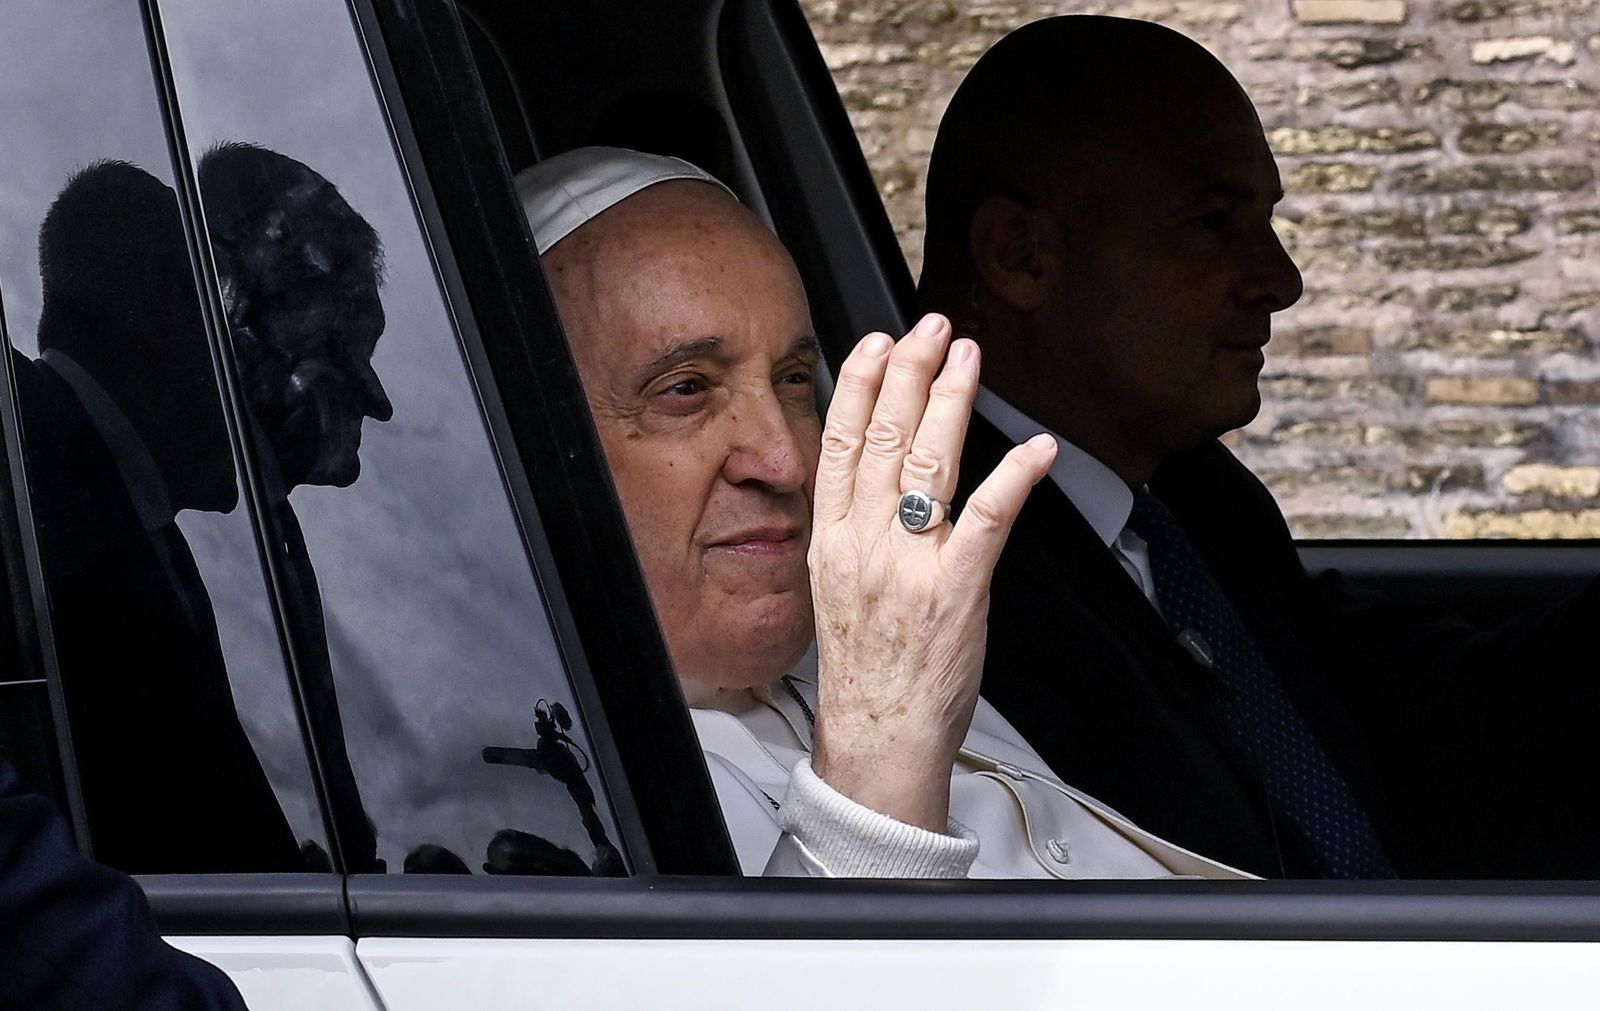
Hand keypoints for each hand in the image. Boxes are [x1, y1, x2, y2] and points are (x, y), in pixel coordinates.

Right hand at [808, 313, 1055, 830]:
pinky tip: (1035, 446)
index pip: (839, 445)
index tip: (877, 343)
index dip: (859, 387)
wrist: (879, 736)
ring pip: (928, 464)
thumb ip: (856, 529)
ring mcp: (910, 565)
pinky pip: (987, 520)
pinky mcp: (956, 590)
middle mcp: (865, 544)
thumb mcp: (838, 589)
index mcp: (831, 542)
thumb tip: (878, 477)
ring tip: (968, 357)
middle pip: (883, 439)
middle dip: (911, 373)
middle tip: (933, 328)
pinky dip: (1013, 478)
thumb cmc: (866, 669)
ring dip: (952, 402)